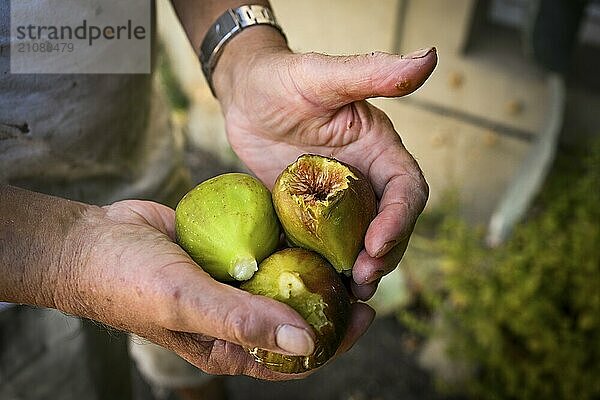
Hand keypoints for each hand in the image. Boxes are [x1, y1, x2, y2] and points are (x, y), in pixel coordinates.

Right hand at [59, 200, 371, 379]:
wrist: (92, 242)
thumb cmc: (131, 282)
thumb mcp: (188, 303)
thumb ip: (244, 322)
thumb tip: (306, 343)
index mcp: (228, 345)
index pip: (292, 356)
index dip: (333, 342)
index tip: (365, 315)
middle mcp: (235, 315)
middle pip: (294, 313)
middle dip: (330, 300)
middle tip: (362, 275)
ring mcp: (231, 281)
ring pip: (282, 277)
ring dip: (312, 265)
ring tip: (344, 244)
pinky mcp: (226, 250)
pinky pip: (263, 245)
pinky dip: (285, 236)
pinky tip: (306, 219)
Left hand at [213, 29, 436, 301]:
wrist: (244, 96)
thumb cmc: (283, 78)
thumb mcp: (324, 76)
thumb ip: (373, 73)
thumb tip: (429, 56)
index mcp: (378, 151)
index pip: (405, 190)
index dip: (399, 219)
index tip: (377, 243)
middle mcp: (364, 180)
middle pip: (389, 226)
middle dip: (383, 254)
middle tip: (364, 278)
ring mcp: (335, 202)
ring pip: (360, 243)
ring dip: (361, 269)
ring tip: (350, 292)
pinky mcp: (308, 215)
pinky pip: (323, 246)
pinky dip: (326, 267)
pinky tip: (318, 285)